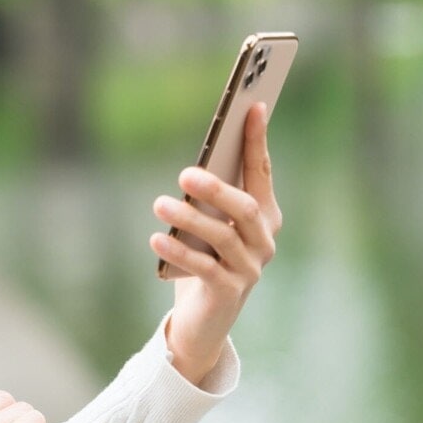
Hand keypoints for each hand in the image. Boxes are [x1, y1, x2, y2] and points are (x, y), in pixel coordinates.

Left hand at [149, 102, 282, 384]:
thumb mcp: (209, 220)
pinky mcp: (230, 291)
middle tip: (184, 174)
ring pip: (223, 237)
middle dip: (216, 189)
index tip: (251, 107)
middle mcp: (264, 240)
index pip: (261, 171)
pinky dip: (180, 251)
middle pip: (245, 208)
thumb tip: (195, 161)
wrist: (205, 315)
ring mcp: (250, 268)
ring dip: (189, 219)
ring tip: (159, 205)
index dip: (256, 140)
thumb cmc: (206, 254)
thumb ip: (210, 195)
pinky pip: (205, 268)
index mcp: (264, 215)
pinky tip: (157, 238)